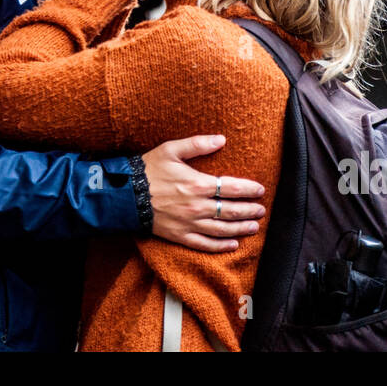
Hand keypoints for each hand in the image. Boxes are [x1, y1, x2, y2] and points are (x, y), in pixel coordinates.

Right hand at [142, 135, 265, 252]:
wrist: (125, 195)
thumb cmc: (148, 169)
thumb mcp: (171, 150)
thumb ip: (197, 144)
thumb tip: (221, 139)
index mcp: (197, 184)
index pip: (232, 188)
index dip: (249, 190)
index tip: (260, 190)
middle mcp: (197, 207)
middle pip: (231, 211)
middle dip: (249, 210)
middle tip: (261, 210)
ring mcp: (189, 224)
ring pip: (222, 230)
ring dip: (241, 228)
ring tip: (254, 226)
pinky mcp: (180, 236)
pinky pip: (205, 245)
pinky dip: (221, 246)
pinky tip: (233, 245)